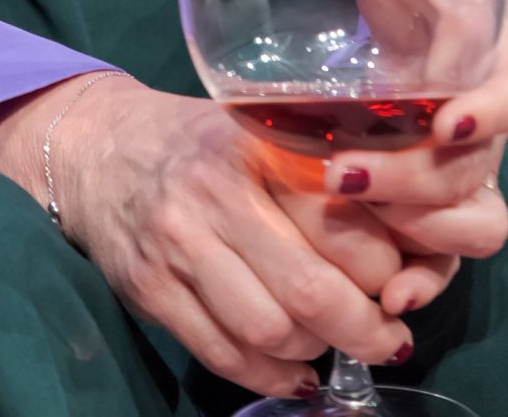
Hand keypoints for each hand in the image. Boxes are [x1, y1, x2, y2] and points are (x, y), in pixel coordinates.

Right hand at [0, 75, 452, 398]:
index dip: (388, 267)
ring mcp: (177, 245)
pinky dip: (270, 376)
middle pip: (310, 290)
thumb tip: (407, 241)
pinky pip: (223, 354)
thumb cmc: (204, 140)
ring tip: (334, 345)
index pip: (342, 221)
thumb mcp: (263, 130)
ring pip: (269, 330)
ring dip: (317, 352)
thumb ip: (322, 173)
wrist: (100, 145)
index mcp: (257, 144)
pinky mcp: (149, 290)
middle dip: (365, 330)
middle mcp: (216, 192)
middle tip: (390, 338)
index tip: (407, 280)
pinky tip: (294, 368)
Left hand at [252, 0, 507, 259]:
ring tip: (347, 211)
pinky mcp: (445, 209)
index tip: (445, 121)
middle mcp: (488, 123)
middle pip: (478, 174)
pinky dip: (420, 276)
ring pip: (473, 223)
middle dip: (415, 182)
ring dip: (413, 228)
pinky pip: (449, 260)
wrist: (443, 28)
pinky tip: (381, 295)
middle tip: (346, 171)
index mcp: (485, 54)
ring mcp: (471, 174)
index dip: (485, 114)